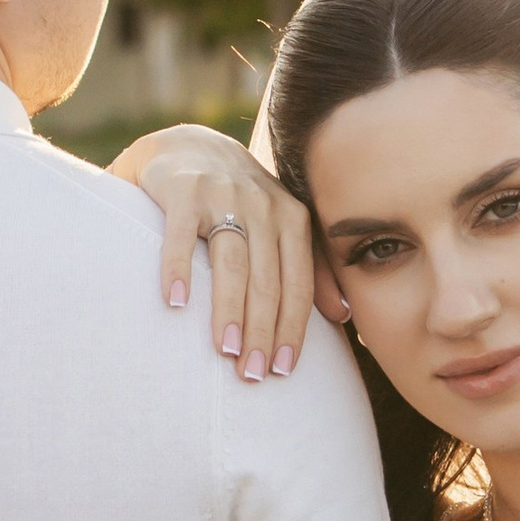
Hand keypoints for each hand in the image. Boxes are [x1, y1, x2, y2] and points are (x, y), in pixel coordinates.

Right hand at [112, 124, 319, 382]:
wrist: (187, 146)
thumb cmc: (238, 200)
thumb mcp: (281, 225)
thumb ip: (310, 265)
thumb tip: (343, 316)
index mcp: (291, 218)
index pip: (298, 283)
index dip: (293, 329)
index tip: (284, 370)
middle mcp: (262, 205)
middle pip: (267, 280)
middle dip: (262, 331)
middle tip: (253, 374)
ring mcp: (222, 195)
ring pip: (231, 262)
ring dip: (229, 309)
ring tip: (225, 351)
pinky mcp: (182, 190)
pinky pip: (181, 236)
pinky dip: (178, 269)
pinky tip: (176, 302)